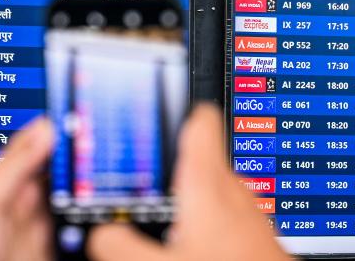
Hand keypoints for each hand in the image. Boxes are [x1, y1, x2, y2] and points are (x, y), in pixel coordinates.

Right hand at [87, 104, 291, 260]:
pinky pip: (224, 210)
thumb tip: (102, 234)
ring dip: (188, 197)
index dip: (182, 108)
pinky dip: (206, 218)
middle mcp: (231, 187)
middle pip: (198, 156)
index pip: (202, 118)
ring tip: (166, 217)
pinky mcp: (253, 226)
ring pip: (211, 186)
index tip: (166, 110)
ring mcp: (245, 206)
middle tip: (146, 179)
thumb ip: (124, 245)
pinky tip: (194, 244)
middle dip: (171, 166)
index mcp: (207, 181)